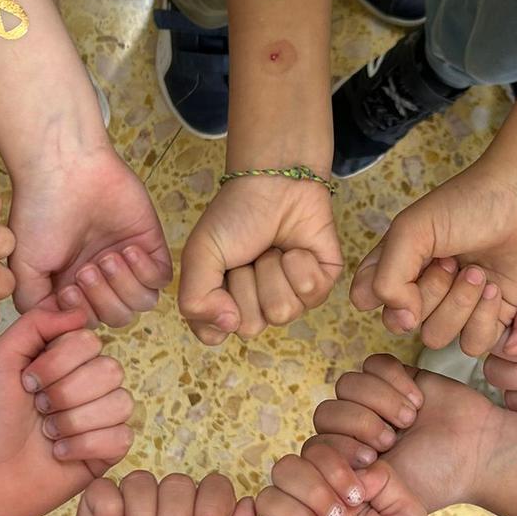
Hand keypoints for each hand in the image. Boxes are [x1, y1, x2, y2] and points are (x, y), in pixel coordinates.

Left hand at [0, 306, 133, 515]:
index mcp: (64, 360)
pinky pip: (121, 437)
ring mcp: (99, 419)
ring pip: (120, 403)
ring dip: (74, 422)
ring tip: (47, 434)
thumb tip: (77, 311)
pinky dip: (84, 446)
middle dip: (66, 393)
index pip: (91, 341)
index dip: (59, 362)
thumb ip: (35, 324)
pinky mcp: (105, 453)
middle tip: (37, 409)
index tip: (27, 382)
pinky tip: (59, 454)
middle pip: (110, 370)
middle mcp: (86, 386)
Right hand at [9, 146, 170, 327]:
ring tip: (107, 258)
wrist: (64, 168)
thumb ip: (35, 304)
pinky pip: (161, 279)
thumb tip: (55, 325)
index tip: (67, 291)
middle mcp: (100, 278)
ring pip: (141, 303)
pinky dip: (145, 271)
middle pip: (118, 318)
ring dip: (124, 286)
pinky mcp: (150, 245)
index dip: (82, 316)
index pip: (88, 324)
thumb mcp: (24, 264)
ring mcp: (126, 262)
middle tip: (87, 269)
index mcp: (71, 287)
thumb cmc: (39, 211)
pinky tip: (126, 249)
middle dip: (103, 300)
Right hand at [179, 176, 342, 344]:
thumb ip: (195, 299)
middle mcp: (258, 306)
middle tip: (248, 255)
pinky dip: (299, 263)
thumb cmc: (236, 215)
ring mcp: (291, 299)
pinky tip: (294, 248)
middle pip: (251, 326)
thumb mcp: (199, 254)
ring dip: (272, 271)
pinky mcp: (321, 285)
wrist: (275, 182)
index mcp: (225, 303)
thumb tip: (227, 326)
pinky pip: (311, 293)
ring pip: (282, 312)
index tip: (221, 274)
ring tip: (271, 249)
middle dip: (246, 282)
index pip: (216, 333)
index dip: (216, 307)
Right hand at [254, 454, 440, 515]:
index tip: (358, 493)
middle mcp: (316, 508)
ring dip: (296, 512)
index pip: (317, 452)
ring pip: (267, 497)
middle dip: (312, 486)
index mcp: (344, 491)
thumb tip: (355, 465)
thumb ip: (383, 477)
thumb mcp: (407, 512)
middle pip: (286, 468)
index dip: (332, 462)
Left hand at [310, 353, 503, 512]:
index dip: (339, 447)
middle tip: (392, 438)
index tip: (372, 460)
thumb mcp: (387, 487)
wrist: (478, 451)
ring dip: (379, 399)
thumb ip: (350, 477)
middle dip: (359, 422)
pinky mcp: (394, 377)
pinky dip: (394, 379)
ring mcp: (373, 402)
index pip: (316, 446)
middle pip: (326, 412)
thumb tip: (319, 466)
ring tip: (409, 417)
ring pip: (347, 384)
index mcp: (347, 462)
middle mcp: (355, 431)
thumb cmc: (436, 475)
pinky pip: (373, 364)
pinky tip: (417, 398)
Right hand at [351, 158, 516, 355]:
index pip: (366, 299)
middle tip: (454, 261)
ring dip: (458, 306)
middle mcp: (424, 288)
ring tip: (479, 271)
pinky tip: (496, 288)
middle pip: (402, 324)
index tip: (409, 266)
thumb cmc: (471, 204)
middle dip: (429, 294)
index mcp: (398, 261)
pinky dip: (483, 320)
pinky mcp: (492, 319)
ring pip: (436, 338)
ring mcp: (457, 305)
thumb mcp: (412, 230)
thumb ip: (386, 278)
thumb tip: (402, 320)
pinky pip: (473, 346)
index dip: (384, 294)